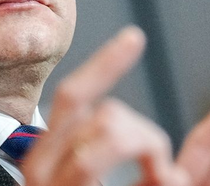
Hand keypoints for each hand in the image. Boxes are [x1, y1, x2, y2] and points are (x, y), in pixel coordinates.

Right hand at [22, 26, 186, 185]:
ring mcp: (50, 182)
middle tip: (162, 168)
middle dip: (145, 133)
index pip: (73, 94)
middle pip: (102, 110)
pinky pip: (98, 157)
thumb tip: (169, 171)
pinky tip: (163, 178)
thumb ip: (125, 172)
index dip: (106, 63)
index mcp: (48, 156)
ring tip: (162, 177)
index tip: (134, 37)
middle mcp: (40, 165)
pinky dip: (150, 159)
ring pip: (109, 128)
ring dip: (150, 149)